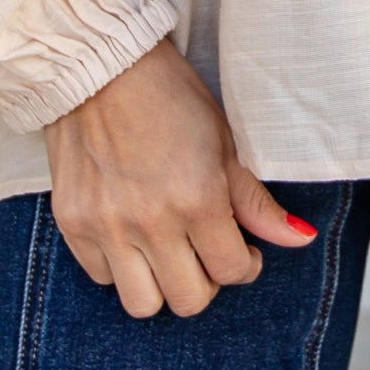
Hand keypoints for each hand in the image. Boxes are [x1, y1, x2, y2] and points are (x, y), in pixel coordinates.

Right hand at [44, 40, 317, 319]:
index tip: (241, 250)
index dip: (244, 265)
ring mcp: (107, 225)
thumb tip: (297, 239)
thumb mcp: (224, 143)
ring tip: (166, 254)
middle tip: (205, 253)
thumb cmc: (168, 95)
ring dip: (161, 285)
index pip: (231, 271)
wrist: (99, 65)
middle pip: (189, 300)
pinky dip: (120, 267)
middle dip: (207, 282)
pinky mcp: (72, 222)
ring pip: (142, 304)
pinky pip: (101, 277)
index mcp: (197, 198)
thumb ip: (254, 202)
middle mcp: (151, 220)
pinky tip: (131, 236)